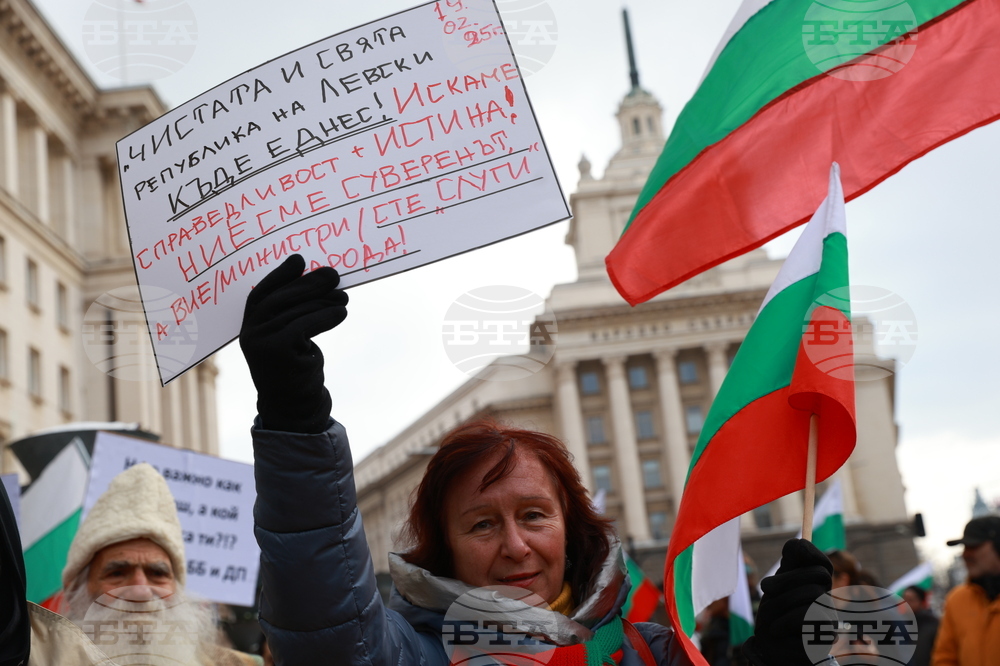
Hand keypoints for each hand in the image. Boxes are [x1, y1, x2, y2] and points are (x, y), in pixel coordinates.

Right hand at [239, 254, 347, 432]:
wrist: (294, 404)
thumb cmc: (295, 364)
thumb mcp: (291, 335)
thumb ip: (294, 310)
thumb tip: (322, 277)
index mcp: (249, 326)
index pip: (261, 293)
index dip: (280, 274)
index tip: (300, 260)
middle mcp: (251, 333)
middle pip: (281, 298)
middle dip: (309, 283)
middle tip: (334, 275)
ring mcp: (262, 343)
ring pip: (297, 311)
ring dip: (324, 301)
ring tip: (343, 298)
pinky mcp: (278, 352)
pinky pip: (305, 325)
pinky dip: (326, 316)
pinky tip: (341, 313)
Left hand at [743, 538, 833, 665]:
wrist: (770, 651)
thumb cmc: (773, 617)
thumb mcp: (776, 588)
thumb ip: (788, 566)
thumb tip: (799, 541)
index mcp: (814, 586)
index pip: (822, 562)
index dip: (811, 552)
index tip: (790, 551)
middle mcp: (826, 599)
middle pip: (819, 574)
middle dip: (786, 578)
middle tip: (765, 587)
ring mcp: (830, 617)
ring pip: (813, 593)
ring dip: (781, 602)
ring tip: (768, 616)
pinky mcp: (826, 635)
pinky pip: (809, 616)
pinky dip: (786, 621)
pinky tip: (776, 630)